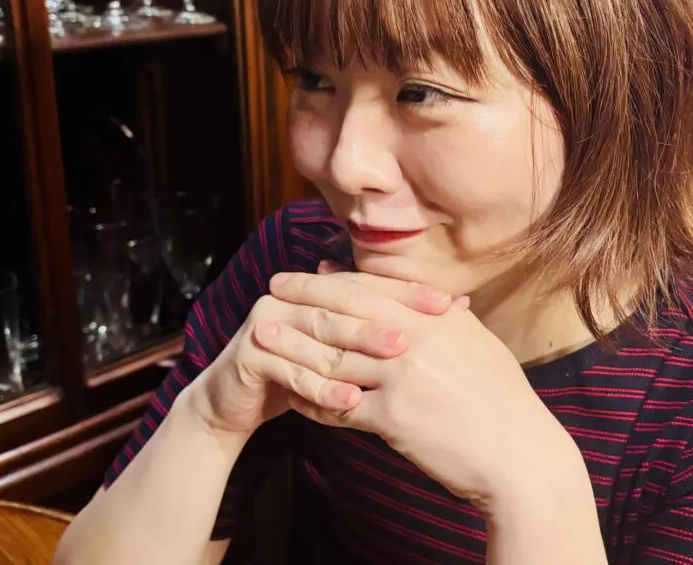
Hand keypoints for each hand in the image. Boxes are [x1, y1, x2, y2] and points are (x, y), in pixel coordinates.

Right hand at [183, 265, 455, 438]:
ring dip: (359, 352)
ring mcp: (267, 324)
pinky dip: (322, 389)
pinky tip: (351, 402)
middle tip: (424, 331)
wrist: (234, 405)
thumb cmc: (303, 378)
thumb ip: (392, 327)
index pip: (370, 287)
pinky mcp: (249, 356)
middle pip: (346, 307)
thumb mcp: (351, 352)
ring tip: (395, 363)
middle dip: (386, 320)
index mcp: (318, 291)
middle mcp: (290, 298)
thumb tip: (459, 305)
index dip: (410, 294)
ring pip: (321, 338)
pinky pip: (292, 372)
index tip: (450, 306)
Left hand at [259, 271, 581, 508]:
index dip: (327, 279)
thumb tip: (405, 290)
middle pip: (344, 312)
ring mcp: (403, 376)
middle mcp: (416, 338)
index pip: (370, 288)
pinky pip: (339, 405)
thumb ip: (439, 313)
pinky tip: (291, 395)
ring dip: (292, 347)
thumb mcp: (475, 342)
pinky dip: (312, 399)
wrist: (519, 455)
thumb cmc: (501, 399)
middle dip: (300, 301)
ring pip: (333, 355)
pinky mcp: (393, 417)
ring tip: (261, 341)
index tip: (298, 274)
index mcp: (436, 316)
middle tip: (267, 295)